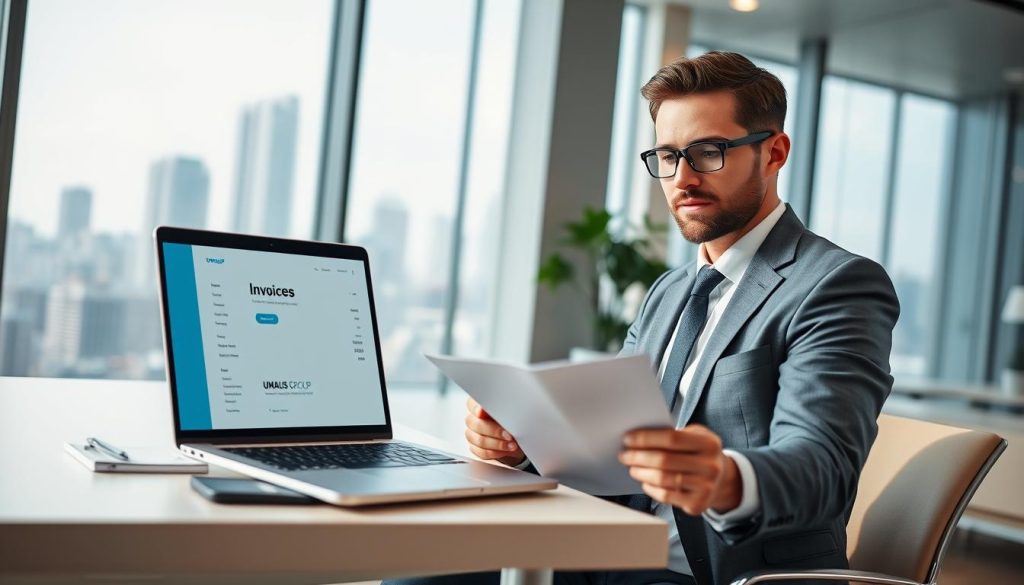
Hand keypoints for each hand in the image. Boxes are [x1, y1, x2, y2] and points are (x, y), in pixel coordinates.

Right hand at [464, 397, 525, 466]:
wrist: (517, 438)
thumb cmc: (514, 421)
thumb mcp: (513, 412)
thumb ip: (505, 409)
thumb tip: (507, 407)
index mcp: (479, 404)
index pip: (472, 404)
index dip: (476, 408)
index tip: (482, 412)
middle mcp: (473, 419)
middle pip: (476, 424)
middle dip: (494, 431)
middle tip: (509, 434)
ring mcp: (472, 434)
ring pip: (479, 440)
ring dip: (498, 444)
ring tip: (512, 445)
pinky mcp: (475, 448)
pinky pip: (482, 452)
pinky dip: (496, 453)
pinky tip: (506, 450)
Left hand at [619, 424, 740, 515]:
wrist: (722, 480)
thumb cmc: (700, 453)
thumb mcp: (696, 436)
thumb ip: (673, 433)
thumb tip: (639, 437)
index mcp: (709, 443)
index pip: (671, 438)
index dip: (646, 438)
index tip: (627, 438)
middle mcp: (710, 466)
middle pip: (664, 460)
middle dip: (638, 456)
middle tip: (623, 454)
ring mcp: (705, 487)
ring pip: (662, 479)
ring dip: (640, 472)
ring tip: (632, 467)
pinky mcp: (697, 504)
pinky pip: (666, 496)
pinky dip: (650, 487)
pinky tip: (645, 481)